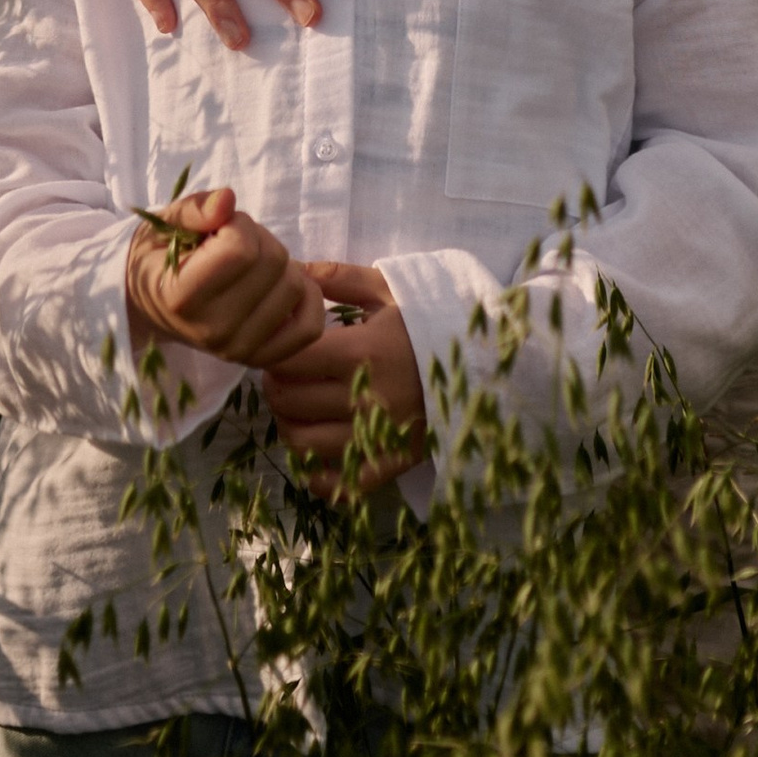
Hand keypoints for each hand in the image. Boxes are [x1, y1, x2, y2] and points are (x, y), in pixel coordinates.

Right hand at [126, 185, 326, 372]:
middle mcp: (213, 330)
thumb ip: (195, 209)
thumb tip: (227, 200)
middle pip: (273, 262)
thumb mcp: (165, 225)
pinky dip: (307, 299)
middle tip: (236, 244)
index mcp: (182, 297)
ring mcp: (240, 349)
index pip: (240, 248)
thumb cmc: (161, 259)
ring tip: (251, 266)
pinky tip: (282, 285)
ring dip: (281, 265)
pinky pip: (310, 326)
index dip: (238, 224)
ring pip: (295, 286)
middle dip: (260, 239)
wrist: (152, 307)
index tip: (220, 228)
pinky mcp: (262, 358)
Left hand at [260, 263, 427, 497]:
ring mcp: (378, 438)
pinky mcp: (391, 465)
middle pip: (289, 402)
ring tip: (297, 408)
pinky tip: (317, 452)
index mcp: (363, 352)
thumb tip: (292, 270)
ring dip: (289, 426)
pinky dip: (318, 474)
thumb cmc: (432, 321)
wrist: (485, 362)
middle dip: (275, 386)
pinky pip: (340, 486)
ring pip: (303, 445)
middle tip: (283, 375)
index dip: (271, 353)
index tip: (275, 345)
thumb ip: (339, 277)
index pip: (290, 361)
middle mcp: (367, 399)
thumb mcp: (389, 291)